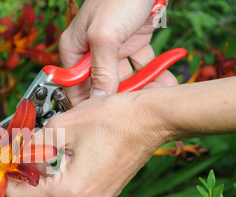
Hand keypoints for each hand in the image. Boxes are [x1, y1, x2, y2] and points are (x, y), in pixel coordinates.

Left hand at [4, 90, 167, 196]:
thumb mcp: (60, 127)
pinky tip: (47, 163)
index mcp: (71, 192)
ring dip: (32, 185)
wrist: (151, 120)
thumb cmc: (111, 118)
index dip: (1, 181)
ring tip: (25, 159)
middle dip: (15, 184)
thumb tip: (3, 153)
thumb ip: (26, 146)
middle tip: (6, 160)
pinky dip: (50, 184)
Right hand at [59, 0, 174, 103]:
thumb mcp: (104, 36)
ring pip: (125, 78)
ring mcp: (113, 49)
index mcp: (74, 49)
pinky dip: (154, 74)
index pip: (74, 85)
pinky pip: (143, 65)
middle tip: (136, 109)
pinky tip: (165, 83)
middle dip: (120, 98)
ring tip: (156, 98)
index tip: (101, 118)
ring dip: (141, 87)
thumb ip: (100, 70)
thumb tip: (97, 100)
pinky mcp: (133, 44)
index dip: (86, 103)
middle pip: (102, 84)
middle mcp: (92, 52)